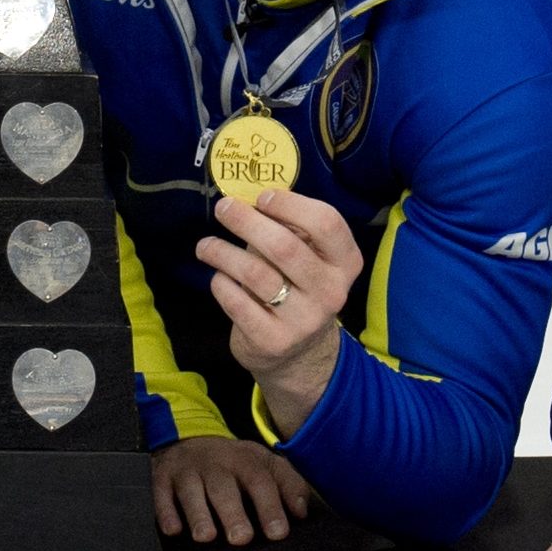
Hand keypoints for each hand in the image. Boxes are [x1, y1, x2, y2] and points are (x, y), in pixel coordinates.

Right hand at [151, 433, 313, 544]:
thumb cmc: (232, 463)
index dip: (270, 506)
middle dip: (232, 513)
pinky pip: (159, 494)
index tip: (278, 533)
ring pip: (191, 490)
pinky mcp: (160, 478)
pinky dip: (164, 511)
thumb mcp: (264, 464)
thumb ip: (288, 485)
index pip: (260, 481)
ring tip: (205, 537)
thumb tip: (302, 512)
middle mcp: (214, 463)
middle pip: (224, 487)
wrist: (187, 439)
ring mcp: (186, 470)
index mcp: (244, 460)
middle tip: (241, 538)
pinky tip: (172, 529)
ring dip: (198, 513)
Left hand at [195, 188, 361, 420]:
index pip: (326, 222)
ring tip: (206, 246)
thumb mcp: (306, 257)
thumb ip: (288, 229)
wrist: (298, 353)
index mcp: (345, 262)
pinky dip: (221, 283)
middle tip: (223, 208)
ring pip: (256, 273)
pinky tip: (218, 277)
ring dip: (223, 252)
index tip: (261, 197)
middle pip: (285, 246)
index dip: (290, 204)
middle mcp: (331, 291)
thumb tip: (246, 198)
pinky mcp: (274, 340)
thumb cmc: (296, 287)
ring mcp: (304, 320)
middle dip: (246, 221)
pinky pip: (237, 301)